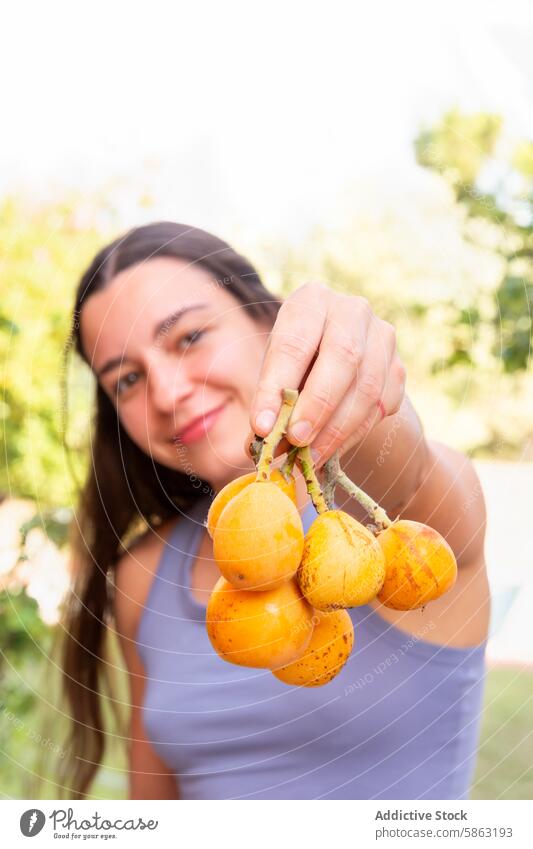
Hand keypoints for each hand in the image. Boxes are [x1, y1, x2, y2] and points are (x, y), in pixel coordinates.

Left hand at [249, 282, 405, 466]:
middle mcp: (352, 310)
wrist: (333, 357)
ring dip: (337, 429)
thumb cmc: (295, 361)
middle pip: (342, 358)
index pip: (294, 344)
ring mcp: (382, 337)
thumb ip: (270, 399)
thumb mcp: (275, 369)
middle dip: (317, 407)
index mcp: (311, 300)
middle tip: (296, 441)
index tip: (262, 426)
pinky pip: (382, 407)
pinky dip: (355, 434)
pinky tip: (332, 449)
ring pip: (367, 388)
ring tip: (310, 456)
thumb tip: (263, 438)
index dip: (277, 388)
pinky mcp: (398, 367)